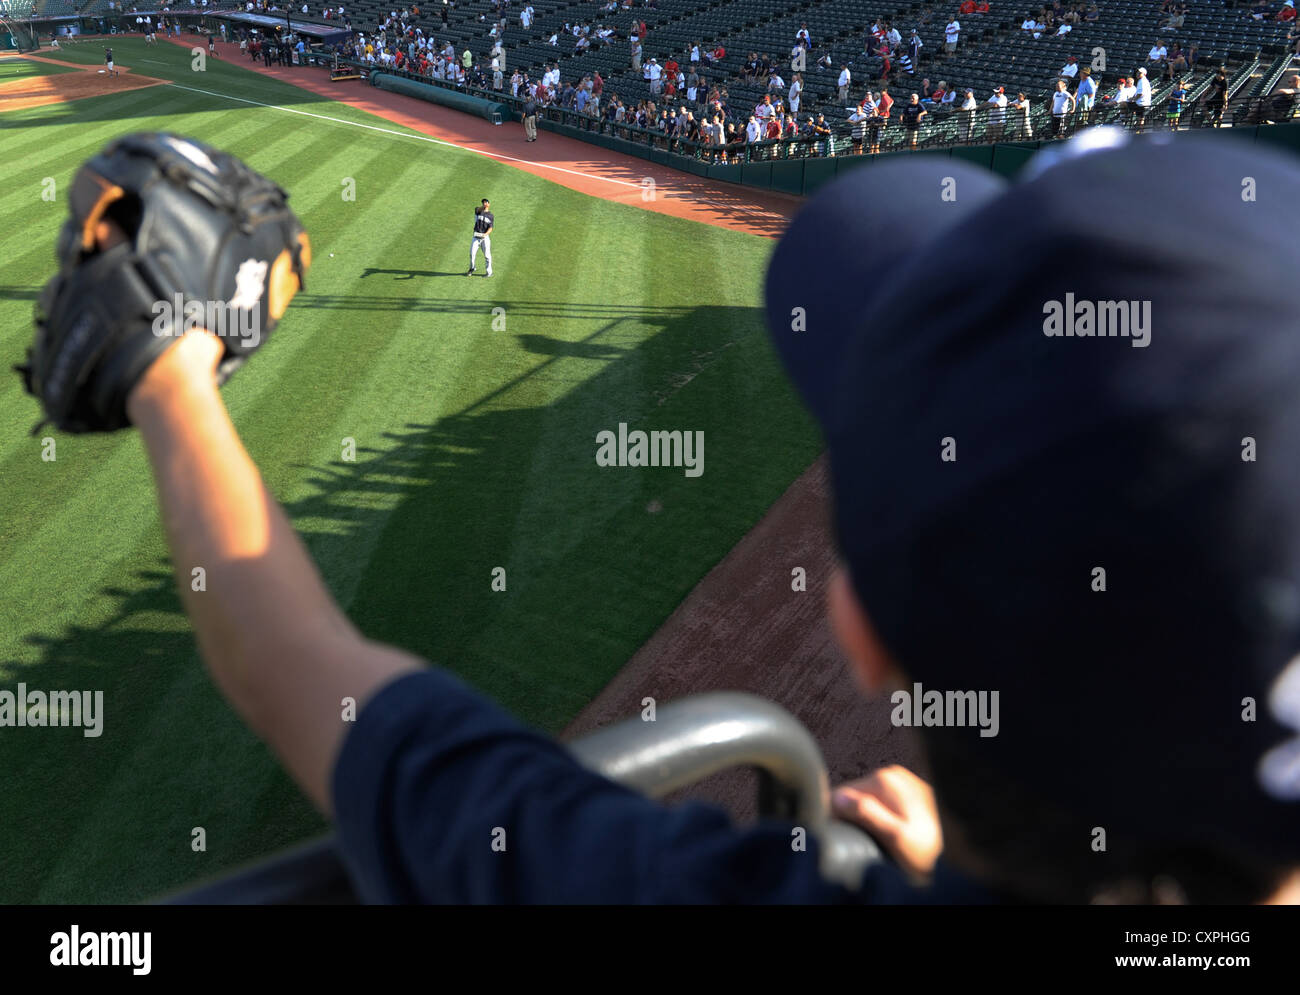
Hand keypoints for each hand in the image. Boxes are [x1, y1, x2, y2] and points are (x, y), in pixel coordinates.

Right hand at [833, 765, 941, 879]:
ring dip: (869, 818)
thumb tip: (838, 798)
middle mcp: (892, 773)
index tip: (848, 837)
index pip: (840, 795)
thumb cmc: (928, 853)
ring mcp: (901, 780)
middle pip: (854, 796)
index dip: (837, 817)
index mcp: (884, 779)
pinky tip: (895, 830)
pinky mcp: (907, 790)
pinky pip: (882, 801)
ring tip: (886, 837)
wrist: (959, 856)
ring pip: (867, 799)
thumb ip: (867, 815)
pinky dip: (882, 815)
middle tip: (874, 840)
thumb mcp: (896, 838)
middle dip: (855, 817)